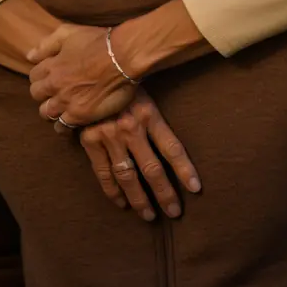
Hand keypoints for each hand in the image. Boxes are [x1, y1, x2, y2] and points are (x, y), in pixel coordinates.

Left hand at [28, 22, 135, 127]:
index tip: (52, 77)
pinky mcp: (79, 115)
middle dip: (44, 93)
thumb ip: (47, 44)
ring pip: (45, 113)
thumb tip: (29, 56)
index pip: (34, 77)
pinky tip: (69, 122)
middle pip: (36, 95)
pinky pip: (62, 127)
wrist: (123, 56)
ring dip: (51, 110)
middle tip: (56, 92)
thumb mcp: (69, 32)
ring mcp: (65, 101)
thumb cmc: (99, 41)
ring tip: (62, 108)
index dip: (42, 77)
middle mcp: (54, 85)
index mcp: (51, 66)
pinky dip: (62, 126)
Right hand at [80, 88, 200, 220]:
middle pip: (152, 168)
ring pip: (128, 176)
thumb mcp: (146, 88)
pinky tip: (122, 204)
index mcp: (149, 113)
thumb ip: (157, 112)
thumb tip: (176, 131)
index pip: (172, 147)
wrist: (90, 70)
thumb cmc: (124, 79)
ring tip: (150, 216)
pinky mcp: (90, 140)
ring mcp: (109, 136)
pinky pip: (103, 173)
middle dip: (165, 193)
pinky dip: (113, 191)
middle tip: (175, 212)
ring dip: (140, 199)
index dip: (185, 169)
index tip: (196, 188)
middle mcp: (130, 128)